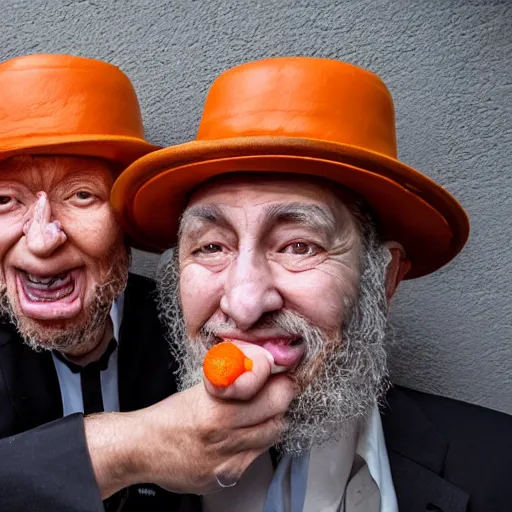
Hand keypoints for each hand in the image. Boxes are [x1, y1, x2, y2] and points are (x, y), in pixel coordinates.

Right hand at [85, 349, 296, 496]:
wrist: (143, 449)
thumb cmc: (168, 416)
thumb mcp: (201, 388)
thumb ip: (233, 380)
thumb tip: (261, 365)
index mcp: (218, 409)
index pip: (272, 394)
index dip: (281, 382)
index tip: (282, 376)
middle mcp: (225, 436)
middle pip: (277, 415)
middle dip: (280, 399)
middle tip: (277, 390)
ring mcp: (228, 460)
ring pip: (271, 436)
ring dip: (270, 421)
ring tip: (258, 412)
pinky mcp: (228, 477)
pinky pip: (256, 456)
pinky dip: (255, 442)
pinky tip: (241, 434)